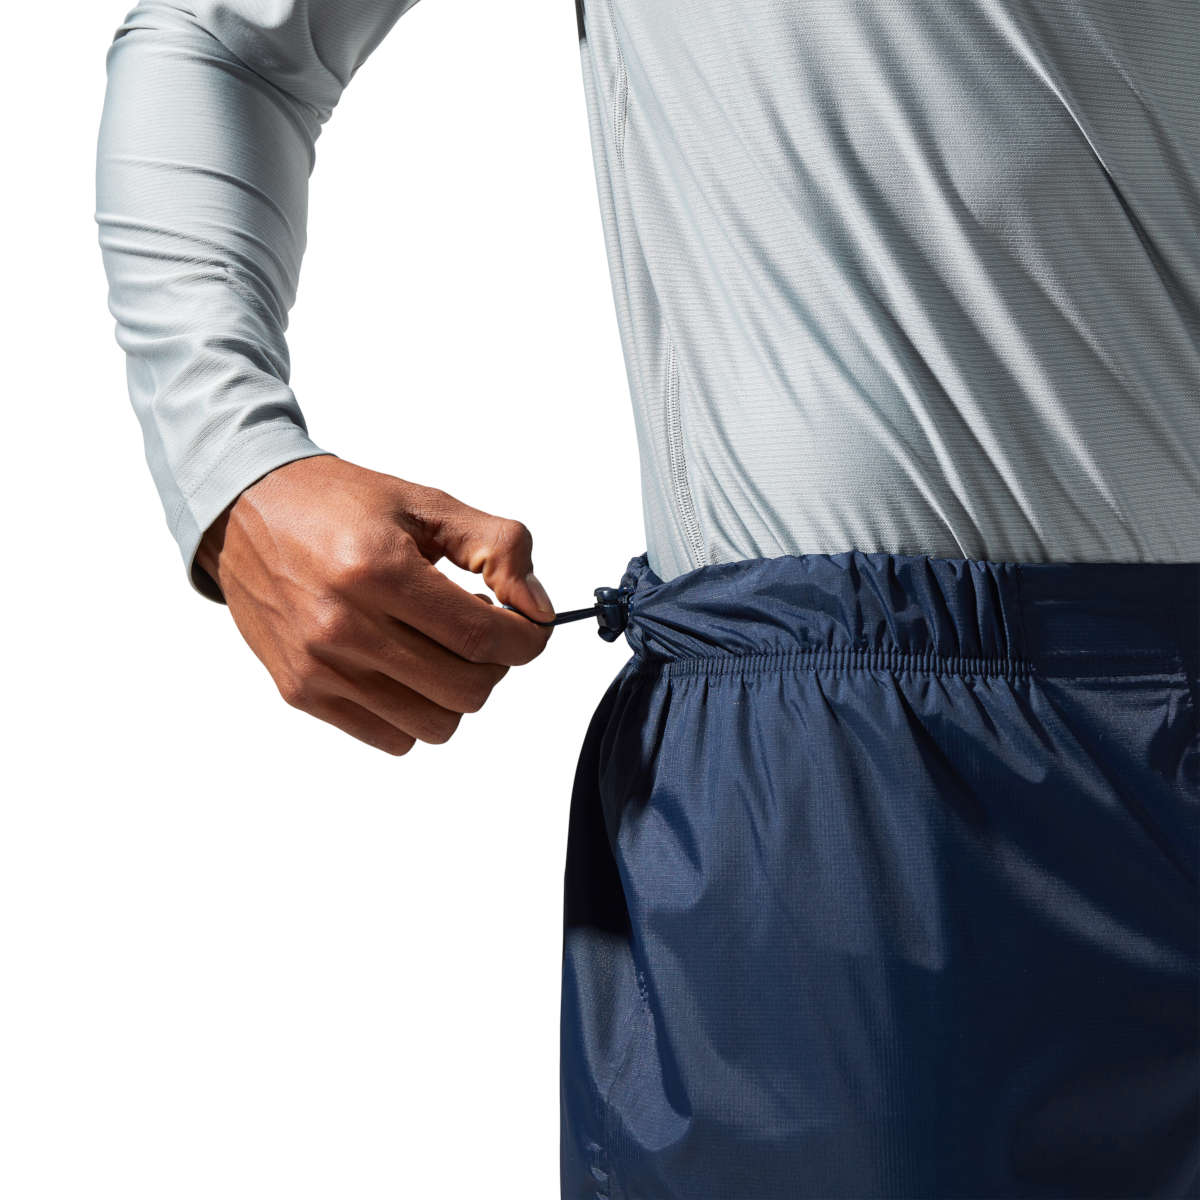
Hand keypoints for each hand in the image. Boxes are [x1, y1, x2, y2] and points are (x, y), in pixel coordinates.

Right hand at [195, 454, 555, 755]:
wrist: (245, 511)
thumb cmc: (337, 504)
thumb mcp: (427, 503)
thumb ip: (498, 547)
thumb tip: (538, 608)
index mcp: (379, 571)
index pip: (484, 637)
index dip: (528, 639)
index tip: (530, 626)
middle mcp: (343, 627)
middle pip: (467, 690)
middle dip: (494, 663)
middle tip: (478, 626)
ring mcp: (319, 668)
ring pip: (435, 724)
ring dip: (456, 690)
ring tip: (438, 645)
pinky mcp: (301, 692)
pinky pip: (392, 737)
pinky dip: (415, 710)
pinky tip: (403, 665)